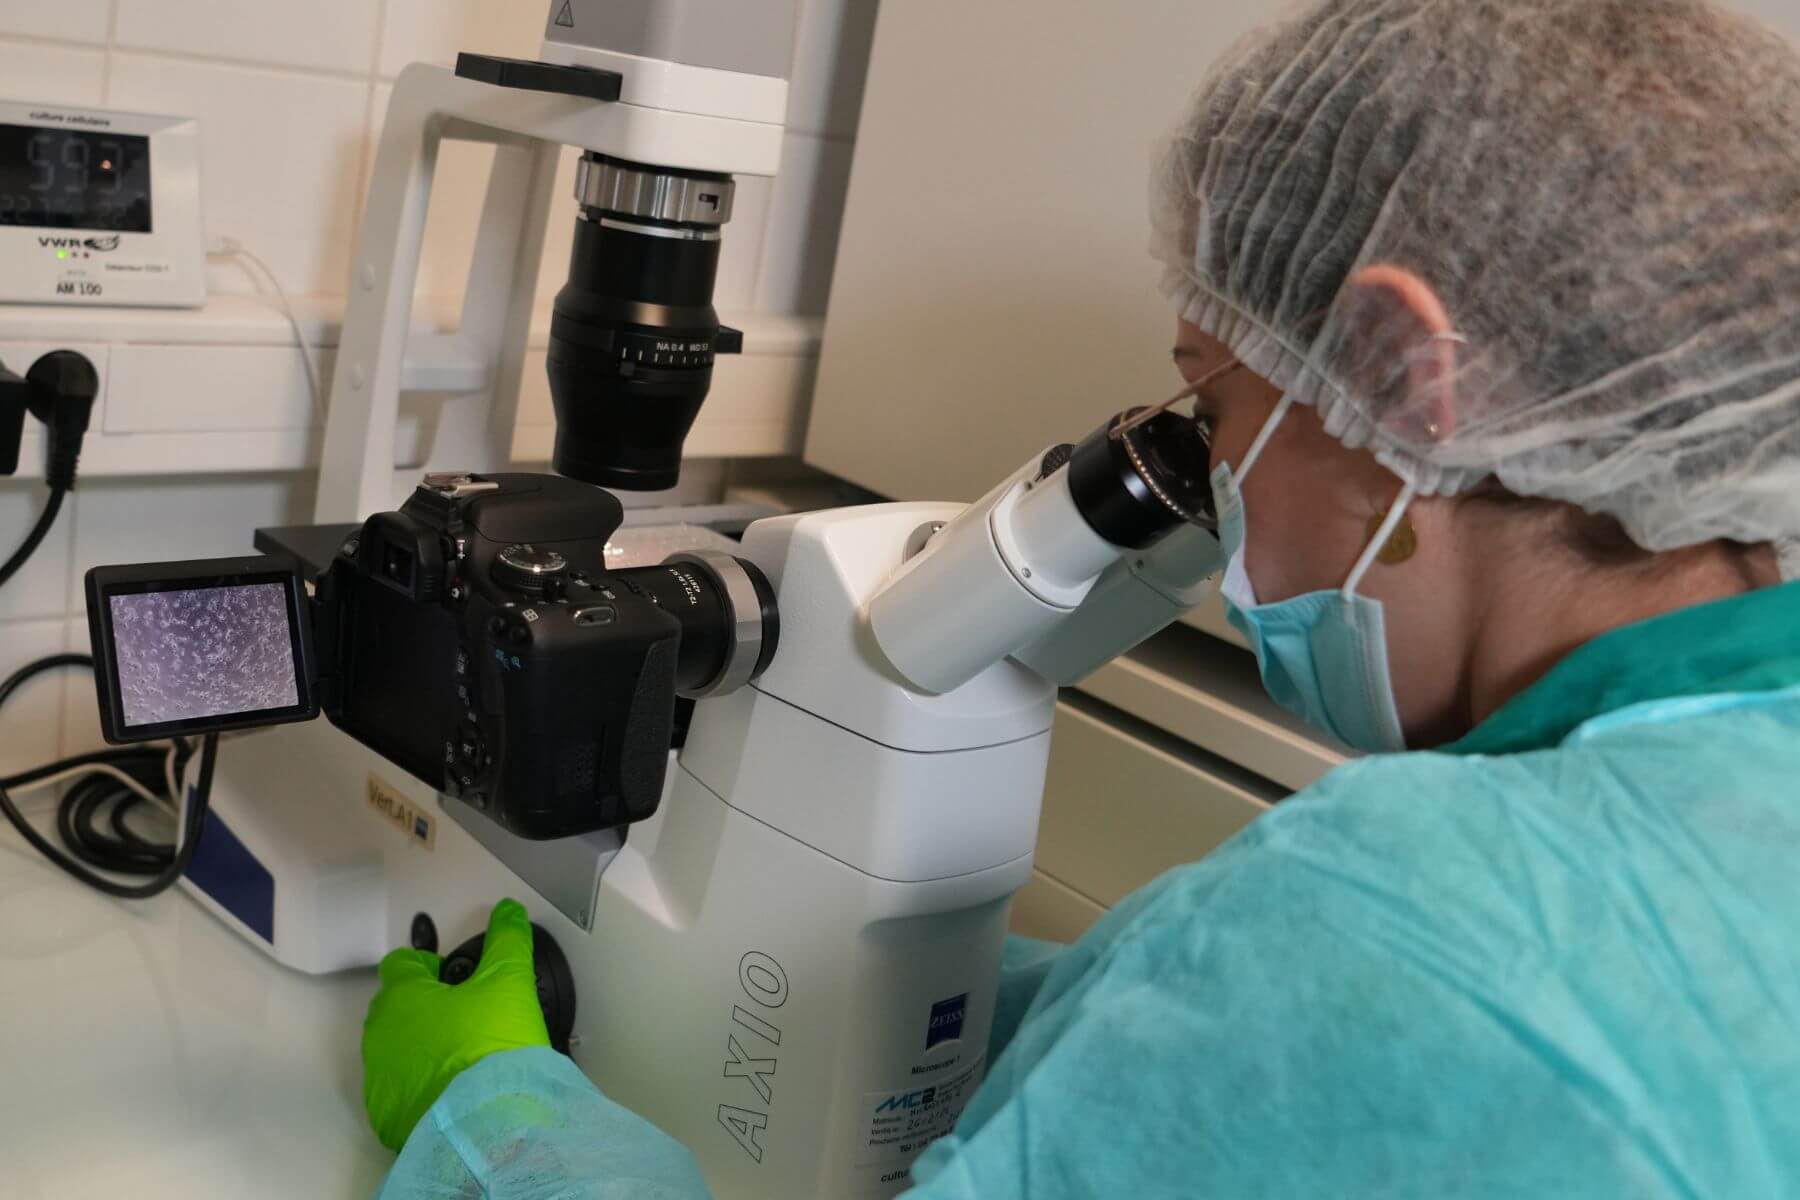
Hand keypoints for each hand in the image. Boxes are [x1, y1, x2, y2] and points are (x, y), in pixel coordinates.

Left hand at [362, 897, 551, 1150]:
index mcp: (402, 996)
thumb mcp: (510, 981)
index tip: (451, 973)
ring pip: (396, 1046)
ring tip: (462, 1052)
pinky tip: (452, 1086)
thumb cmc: (491, 1047)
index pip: (402, 963)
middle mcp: (380, 1034)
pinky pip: (399, 1087)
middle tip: (464, 1012)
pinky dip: (419, 1082)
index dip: (428, 963)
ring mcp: (380, 1076)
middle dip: (424, 1004)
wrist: (486, 1122)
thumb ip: (508, 940)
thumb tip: (508, 912)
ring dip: (420, 1044)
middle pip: (396, 1005)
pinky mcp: (386, 1113)